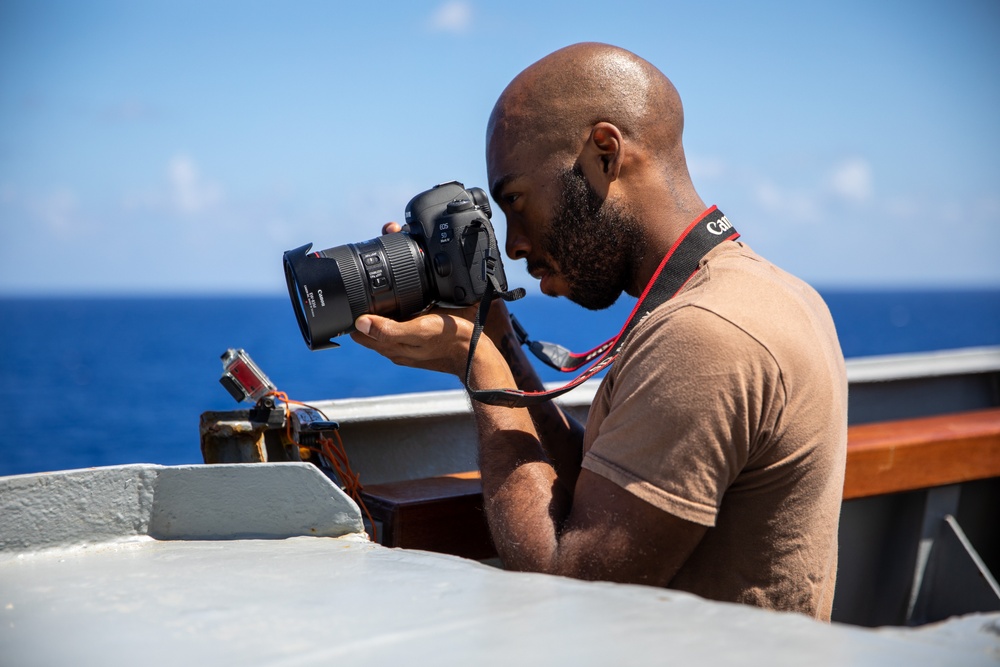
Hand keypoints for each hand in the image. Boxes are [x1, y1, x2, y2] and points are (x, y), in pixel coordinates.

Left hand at [351, 309, 485, 377]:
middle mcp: (395, 348)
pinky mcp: (418, 341)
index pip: (359, 333)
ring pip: (384, 328)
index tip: (356, 300)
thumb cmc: (449, 341)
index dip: (355, 316)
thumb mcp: (418, 330)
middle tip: (368, 294)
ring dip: (381, 315)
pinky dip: (397, 317)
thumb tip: (360, 322)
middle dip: (366, 314)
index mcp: (390, 346)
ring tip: (382, 297)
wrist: (474, 352)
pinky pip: (400, 327)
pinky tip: (405, 307)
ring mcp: (407, 345)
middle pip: (370, 330)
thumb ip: (388, 329)